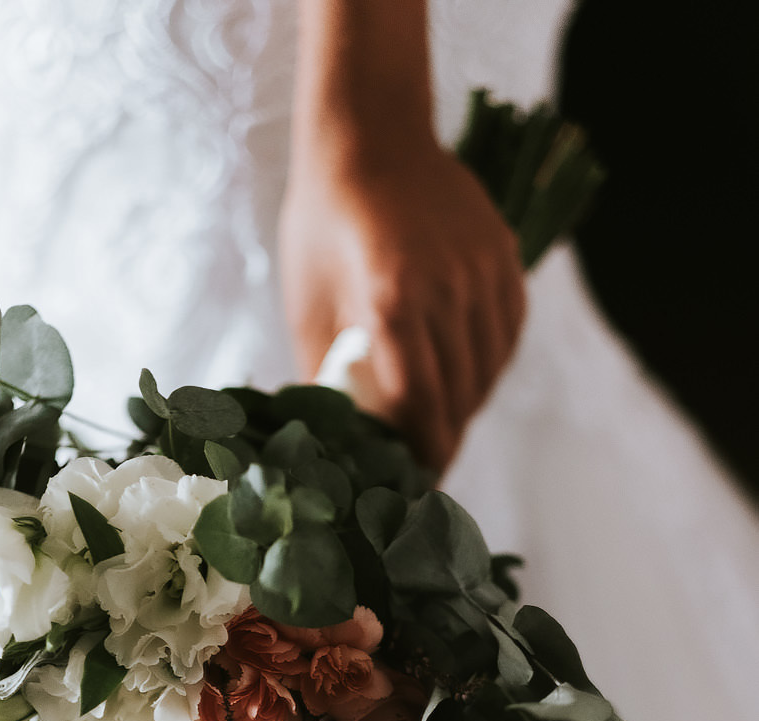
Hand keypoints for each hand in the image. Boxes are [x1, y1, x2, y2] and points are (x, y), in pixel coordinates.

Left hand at [280, 137, 525, 474]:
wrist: (369, 136)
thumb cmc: (322, 224)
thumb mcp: (307, 305)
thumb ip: (323, 375)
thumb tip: (331, 440)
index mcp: (393, 303)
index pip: (420, 407)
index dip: (421, 456)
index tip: (414, 489)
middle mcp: (448, 289)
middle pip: (460, 397)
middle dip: (444, 444)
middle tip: (426, 474)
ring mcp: (484, 271)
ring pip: (489, 370)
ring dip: (468, 410)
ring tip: (443, 432)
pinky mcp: (505, 257)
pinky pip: (507, 334)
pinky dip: (489, 367)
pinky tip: (467, 382)